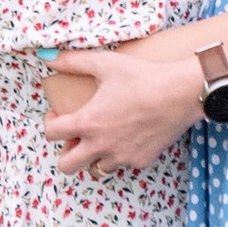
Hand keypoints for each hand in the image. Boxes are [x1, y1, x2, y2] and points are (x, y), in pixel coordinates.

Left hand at [42, 46, 202, 176]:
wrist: (181, 93)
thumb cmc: (143, 76)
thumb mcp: (105, 63)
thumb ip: (72, 61)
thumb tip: (46, 56)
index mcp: (88, 122)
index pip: (51, 134)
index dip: (49, 123)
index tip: (58, 115)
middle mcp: (101, 145)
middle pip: (67, 165)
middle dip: (66, 152)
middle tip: (75, 136)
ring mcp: (122, 156)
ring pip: (95, 169)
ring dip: (93, 157)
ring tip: (101, 138)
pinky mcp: (141, 161)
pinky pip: (123, 165)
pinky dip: (120, 155)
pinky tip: (127, 137)